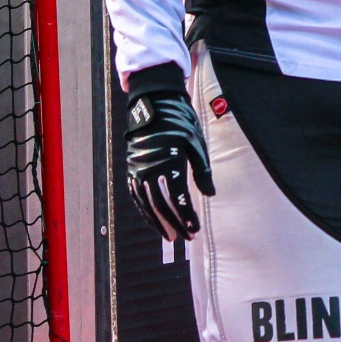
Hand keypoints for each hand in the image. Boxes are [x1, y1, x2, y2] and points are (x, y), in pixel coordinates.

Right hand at [126, 83, 214, 241]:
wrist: (154, 103)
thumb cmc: (179, 121)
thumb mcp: (196, 143)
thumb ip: (202, 171)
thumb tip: (209, 194)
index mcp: (169, 161)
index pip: (178, 197)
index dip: (187, 216)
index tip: (195, 230)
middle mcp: (150, 168)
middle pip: (161, 204)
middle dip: (174, 223)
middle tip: (186, 238)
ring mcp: (137, 169)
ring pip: (146, 203)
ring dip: (157, 222)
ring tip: (169, 237)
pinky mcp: (131, 168)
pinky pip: (136, 195)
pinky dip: (144, 210)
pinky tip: (152, 220)